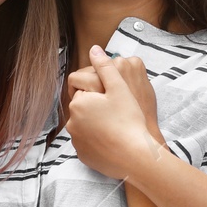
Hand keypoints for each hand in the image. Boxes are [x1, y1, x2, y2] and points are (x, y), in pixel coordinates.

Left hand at [67, 48, 162, 179]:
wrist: (135, 157)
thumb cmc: (129, 120)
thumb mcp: (119, 88)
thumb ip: (105, 67)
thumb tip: (94, 49)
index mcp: (78, 103)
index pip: (83, 88)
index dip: (98, 88)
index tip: (112, 96)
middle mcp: (71, 122)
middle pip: (84, 107)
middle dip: (96, 105)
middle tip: (118, 111)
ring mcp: (76, 141)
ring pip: (85, 124)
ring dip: (96, 122)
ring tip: (118, 125)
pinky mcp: (83, 155)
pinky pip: (88, 142)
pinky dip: (98, 139)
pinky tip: (114, 139)